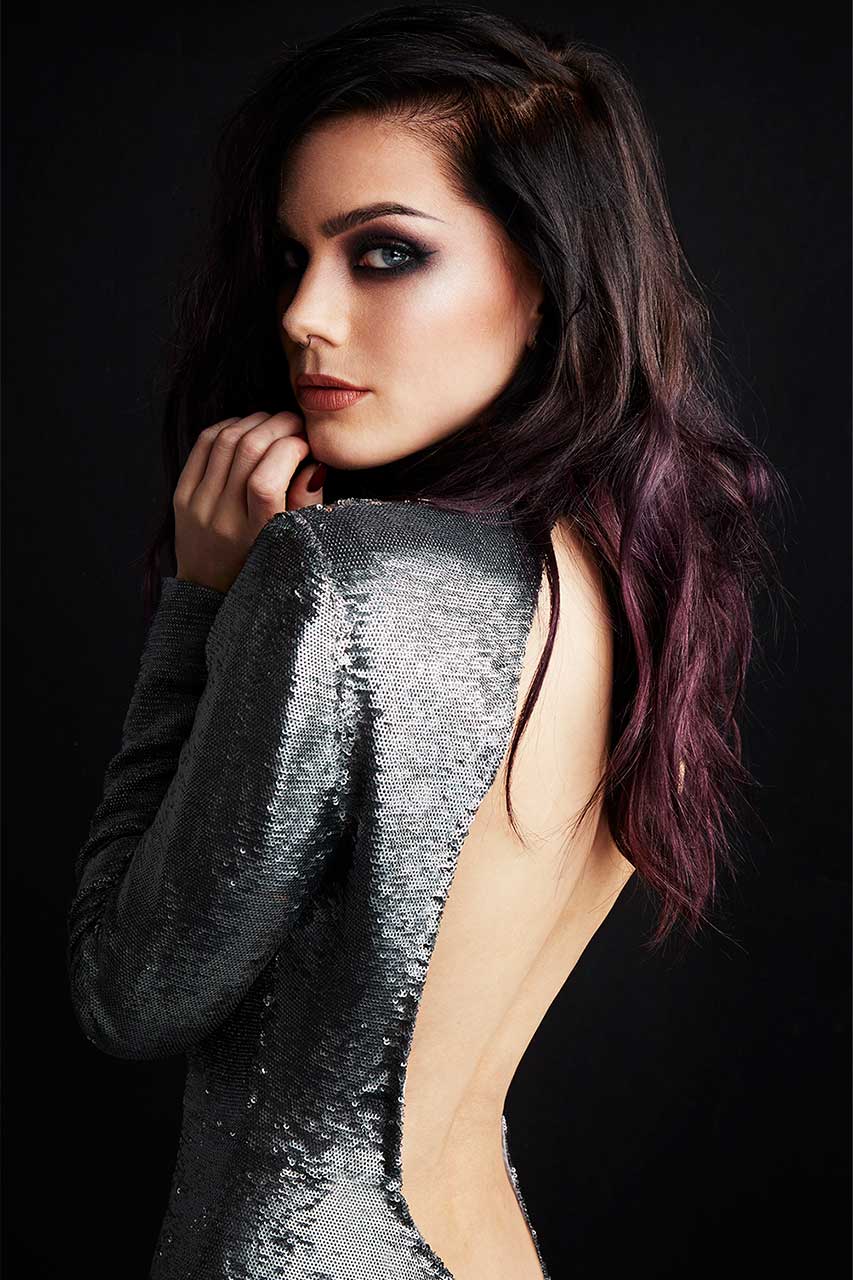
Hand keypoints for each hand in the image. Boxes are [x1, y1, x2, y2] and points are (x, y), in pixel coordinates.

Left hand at [172, 410, 326, 593]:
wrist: (208, 591)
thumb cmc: (260, 566)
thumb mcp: (292, 542)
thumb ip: (306, 504)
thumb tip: (313, 462)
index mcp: (254, 535)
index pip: (266, 480)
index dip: (291, 450)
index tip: (307, 446)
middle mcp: (221, 519)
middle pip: (248, 450)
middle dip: (278, 425)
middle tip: (296, 425)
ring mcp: (197, 505)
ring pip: (227, 439)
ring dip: (255, 421)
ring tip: (274, 424)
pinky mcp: (181, 495)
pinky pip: (204, 443)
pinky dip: (229, 426)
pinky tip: (246, 428)